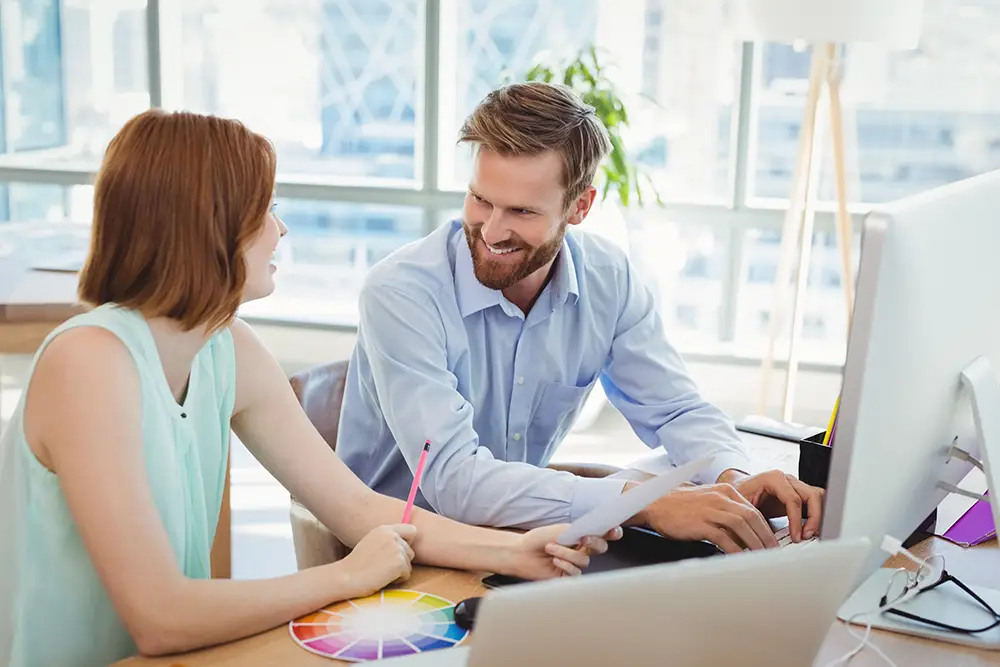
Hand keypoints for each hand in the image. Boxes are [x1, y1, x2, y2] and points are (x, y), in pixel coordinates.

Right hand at [338, 524, 416, 597]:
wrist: (346, 576)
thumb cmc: (356, 564)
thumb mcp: (371, 542)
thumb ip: (387, 540)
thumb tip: (406, 544)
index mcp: (385, 529)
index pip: (411, 530)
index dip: (407, 543)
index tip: (396, 553)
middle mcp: (392, 536)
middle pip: (410, 551)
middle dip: (400, 562)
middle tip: (383, 567)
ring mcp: (397, 549)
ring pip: (408, 564)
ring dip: (398, 572)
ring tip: (381, 572)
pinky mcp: (399, 563)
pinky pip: (407, 575)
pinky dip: (397, 580)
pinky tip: (382, 578)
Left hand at [510, 525, 623, 579]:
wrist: (521, 552)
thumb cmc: (539, 539)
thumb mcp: (561, 530)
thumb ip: (579, 532)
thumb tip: (595, 531)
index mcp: (582, 536)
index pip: (603, 535)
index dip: (612, 533)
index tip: (613, 531)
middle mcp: (582, 550)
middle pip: (601, 548)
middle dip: (594, 542)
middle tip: (584, 538)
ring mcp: (576, 564)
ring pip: (585, 560)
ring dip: (567, 553)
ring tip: (551, 548)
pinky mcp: (569, 577)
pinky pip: (576, 573)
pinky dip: (565, 564)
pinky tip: (554, 561)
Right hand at [639, 483, 778, 553]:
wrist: (654, 502)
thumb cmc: (680, 506)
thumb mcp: (708, 502)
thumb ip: (726, 513)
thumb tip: (744, 534)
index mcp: (725, 491)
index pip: (753, 510)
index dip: (766, 528)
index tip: (772, 543)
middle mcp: (720, 498)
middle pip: (752, 517)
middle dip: (766, 537)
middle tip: (773, 554)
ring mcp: (710, 509)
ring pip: (742, 526)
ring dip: (755, 544)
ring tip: (762, 558)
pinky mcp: (700, 523)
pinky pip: (723, 537)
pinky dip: (735, 549)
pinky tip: (740, 559)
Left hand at [731, 470, 824, 542]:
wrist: (735, 488)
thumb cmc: (737, 495)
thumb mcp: (740, 507)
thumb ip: (749, 520)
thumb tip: (755, 539)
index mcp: (773, 479)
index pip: (793, 499)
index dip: (797, 520)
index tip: (796, 537)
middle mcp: (787, 480)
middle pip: (812, 495)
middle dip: (814, 518)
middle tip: (807, 536)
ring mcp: (794, 485)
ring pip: (818, 497)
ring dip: (819, 516)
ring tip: (812, 534)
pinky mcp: (798, 494)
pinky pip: (815, 502)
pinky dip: (817, 515)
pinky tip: (811, 530)